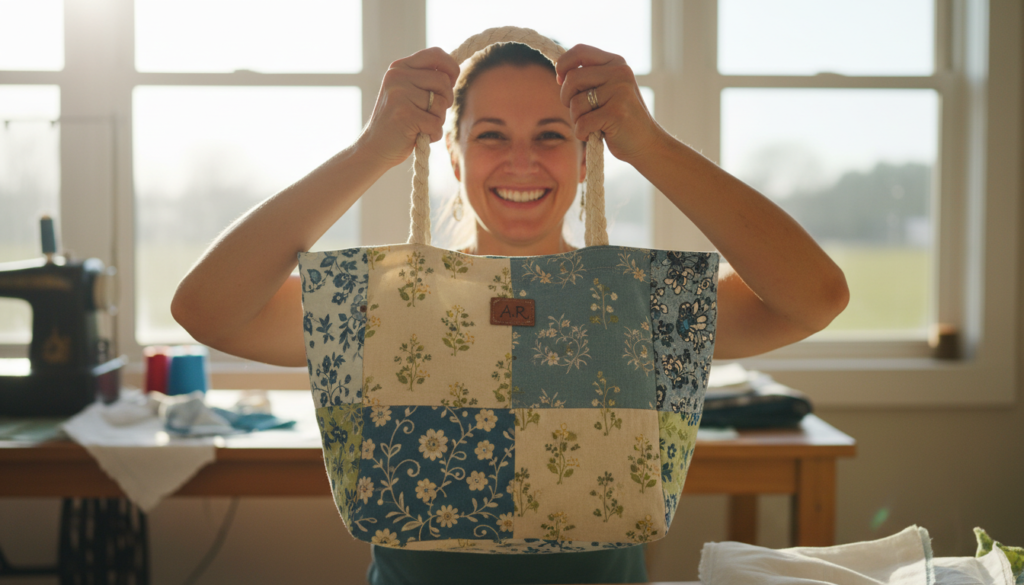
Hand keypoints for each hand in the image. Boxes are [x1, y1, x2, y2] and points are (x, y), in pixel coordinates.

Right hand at [360, 47, 459, 167]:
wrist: (373, 147)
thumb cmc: (398, 121)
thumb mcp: (408, 92)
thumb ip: (426, 80)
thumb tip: (453, 72)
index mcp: (400, 67)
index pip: (435, 54)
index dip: (451, 68)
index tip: (451, 83)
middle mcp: (398, 76)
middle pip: (443, 81)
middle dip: (446, 101)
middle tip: (432, 113)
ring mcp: (400, 94)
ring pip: (441, 104)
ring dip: (438, 120)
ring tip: (421, 125)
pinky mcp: (405, 115)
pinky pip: (436, 123)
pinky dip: (433, 134)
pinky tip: (418, 136)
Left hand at [555, 44, 662, 163]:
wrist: (646, 142)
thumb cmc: (619, 117)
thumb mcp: (606, 89)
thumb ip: (588, 77)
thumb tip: (560, 72)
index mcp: (616, 62)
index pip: (579, 51)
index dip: (563, 65)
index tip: (560, 80)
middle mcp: (619, 73)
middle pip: (572, 78)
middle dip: (566, 98)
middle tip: (578, 111)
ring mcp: (620, 92)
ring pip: (575, 103)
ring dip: (577, 119)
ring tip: (594, 124)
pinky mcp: (616, 113)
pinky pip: (582, 123)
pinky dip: (583, 133)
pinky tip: (597, 134)